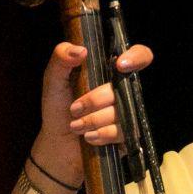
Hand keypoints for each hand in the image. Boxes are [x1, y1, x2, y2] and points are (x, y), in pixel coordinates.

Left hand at [32, 42, 153, 192]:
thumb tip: (82, 50)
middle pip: (124, 88)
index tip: (120, 65)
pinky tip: (89, 136)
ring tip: (76, 126)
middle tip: (74, 109)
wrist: (58, 143)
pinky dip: (102, 134)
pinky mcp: (129, 134)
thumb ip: (61, 57)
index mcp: (109, 72)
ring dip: (94, 120)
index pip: (139, 56)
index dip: (137, 57)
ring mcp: (128, 113)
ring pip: (123, 112)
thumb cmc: (57, 109)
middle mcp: (123, 90)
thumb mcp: (53, 80)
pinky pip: (123, 131)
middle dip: (95, 100)